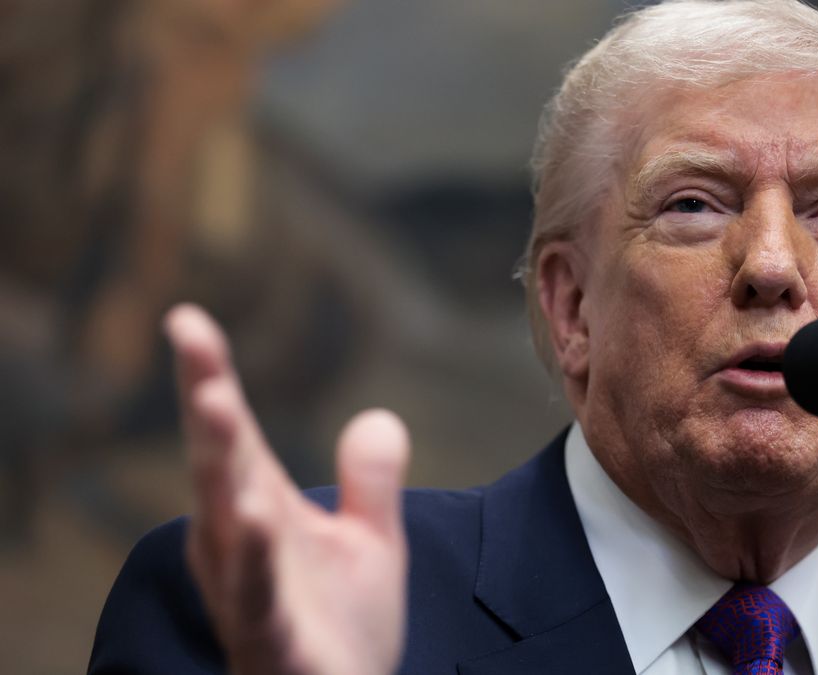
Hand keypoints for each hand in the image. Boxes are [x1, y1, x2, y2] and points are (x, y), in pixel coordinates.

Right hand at [164, 304, 408, 674]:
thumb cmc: (340, 625)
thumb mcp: (369, 541)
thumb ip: (369, 481)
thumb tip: (379, 415)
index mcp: (258, 511)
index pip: (234, 436)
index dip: (210, 377)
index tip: (187, 317)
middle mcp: (239, 544)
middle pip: (219, 462)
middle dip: (207, 398)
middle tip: (191, 336)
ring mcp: (248, 591)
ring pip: (227, 519)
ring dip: (222, 462)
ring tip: (218, 402)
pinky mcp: (269, 637)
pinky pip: (257, 593)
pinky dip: (256, 556)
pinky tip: (257, 516)